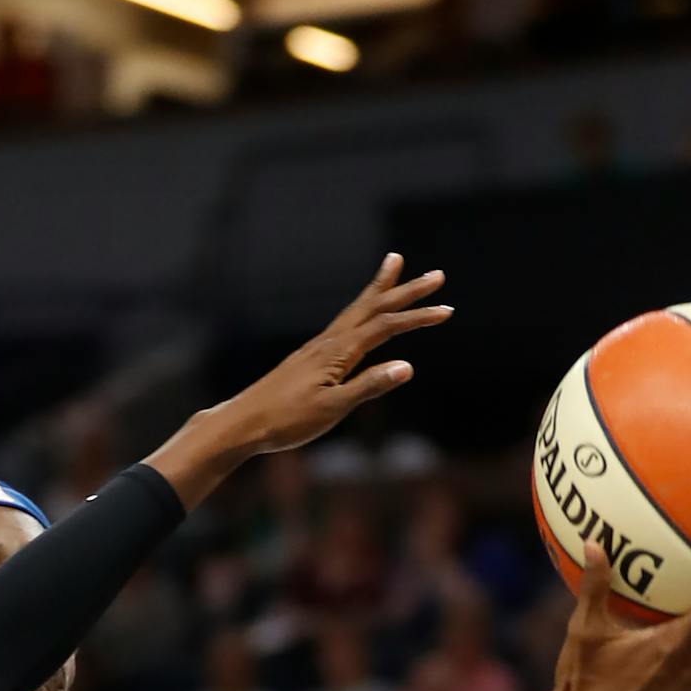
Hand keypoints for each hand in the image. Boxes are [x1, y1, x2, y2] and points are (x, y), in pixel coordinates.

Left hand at [143, 254, 448, 505]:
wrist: (242, 424)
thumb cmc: (286, 421)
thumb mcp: (332, 409)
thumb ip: (369, 386)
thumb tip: (408, 366)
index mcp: (337, 353)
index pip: (385, 327)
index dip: (417, 318)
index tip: (447, 310)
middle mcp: (328, 342)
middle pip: (373, 308)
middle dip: (405, 291)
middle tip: (436, 275)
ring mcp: (317, 347)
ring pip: (356, 310)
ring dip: (380, 289)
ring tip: (394, 266)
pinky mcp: (309, 357)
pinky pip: (344, 323)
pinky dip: (361, 309)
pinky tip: (362, 313)